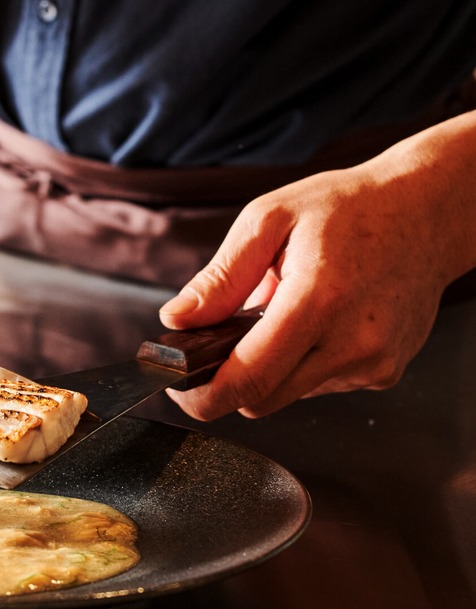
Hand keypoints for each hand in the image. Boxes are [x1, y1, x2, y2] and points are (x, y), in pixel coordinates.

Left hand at [158, 114, 475, 419]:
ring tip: (283, 314)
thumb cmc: (350, 208)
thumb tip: (178, 319)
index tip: (178, 388)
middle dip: (228, 381)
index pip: (249, 379)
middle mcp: (353, 341)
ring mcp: (373, 363)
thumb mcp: (270, 219)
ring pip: (289, 394)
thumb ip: (220, 277)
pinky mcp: (384, 372)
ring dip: (269, 367)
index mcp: (319, 300)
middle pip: (262, 400)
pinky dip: (302, 363)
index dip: (202, 395)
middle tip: (217, 343)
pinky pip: (320, 385)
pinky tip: (316, 323)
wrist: (430, 212)